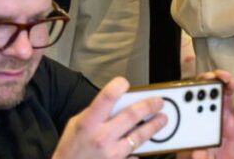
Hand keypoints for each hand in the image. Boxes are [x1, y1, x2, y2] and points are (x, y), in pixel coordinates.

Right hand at [52, 76, 167, 157]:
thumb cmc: (70, 149)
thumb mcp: (76, 125)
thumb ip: (95, 113)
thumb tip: (115, 103)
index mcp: (89, 122)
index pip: (107, 98)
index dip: (118, 86)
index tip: (125, 82)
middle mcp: (101, 137)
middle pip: (130, 116)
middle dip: (148, 106)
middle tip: (159, 102)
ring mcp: (111, 155)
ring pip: (138, 137)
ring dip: (153, 127)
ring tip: (162, 120)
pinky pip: (133, 156)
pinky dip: (139, 150)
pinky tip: (146, 145)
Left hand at [181, 70, 233, 158]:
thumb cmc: (201, 157)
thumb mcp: (194, 158)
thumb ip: (196, 155)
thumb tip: (198, 153)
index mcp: (196, 116)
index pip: (194, 94)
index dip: (197, 83)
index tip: (200, 79)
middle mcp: (210, 111)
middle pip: (211, 88)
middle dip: (215, 77)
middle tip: (219, 76)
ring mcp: (225, 116)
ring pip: (227, 94)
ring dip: (229, 84)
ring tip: (232, 82)